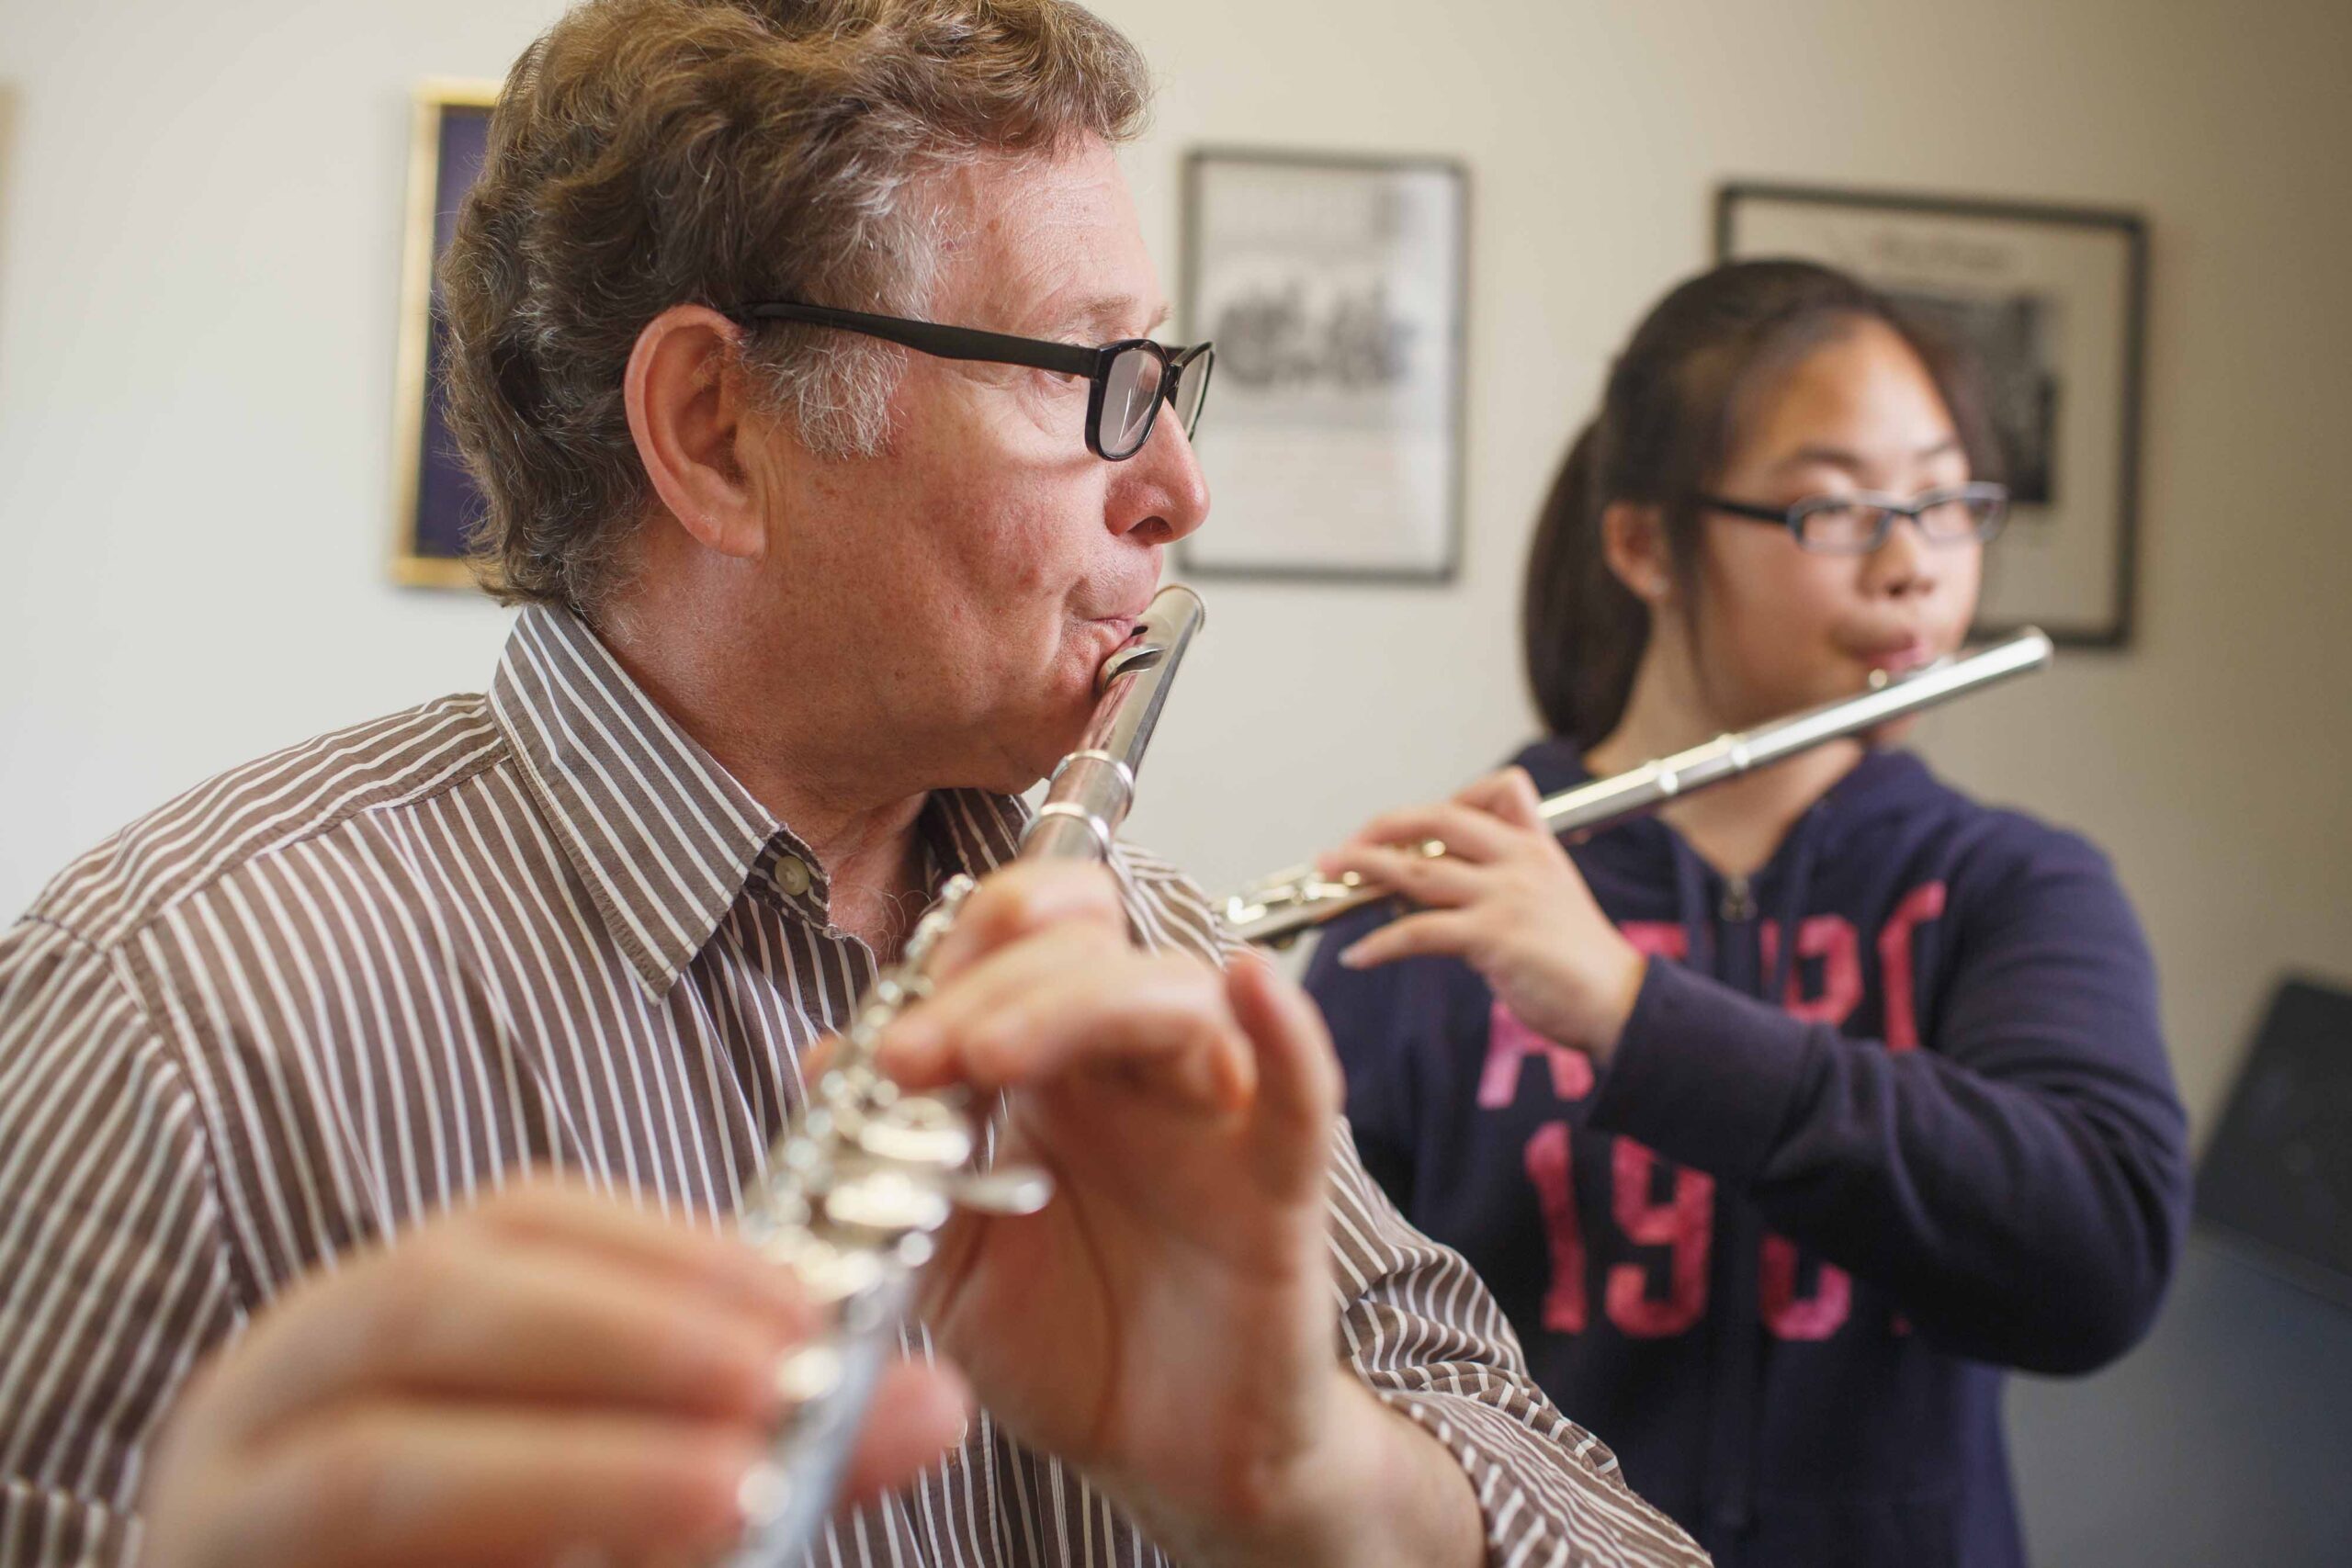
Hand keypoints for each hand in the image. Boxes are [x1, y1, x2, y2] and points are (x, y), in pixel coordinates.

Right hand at [140, 1181, 968, 1567]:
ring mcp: (231, 1520)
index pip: (511, 1228)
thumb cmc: (472, 1548)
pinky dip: (516, 1567)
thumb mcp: (615, 1476)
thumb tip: (932, 1406)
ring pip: (374, 1472)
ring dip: (571, 1473)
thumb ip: (753, 1439)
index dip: (662, 1254)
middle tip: (777, 1385)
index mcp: (369, 1325)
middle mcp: (271, 1403)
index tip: (801, 1300)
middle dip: (618, 1338)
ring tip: (726, 1491)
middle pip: (424, 1312)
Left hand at [875, 862, 1471, 1565]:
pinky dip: (1290, 1033)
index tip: (889, 1034)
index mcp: (1057, 1073)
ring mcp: (1213, 1119)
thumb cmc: (1069, 1351)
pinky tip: (1255, 983)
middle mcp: (1137, 1074)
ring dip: (1077, 1002)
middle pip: (1091, 951)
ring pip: (1175, 999)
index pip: (1028, 946)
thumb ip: (893, 1163)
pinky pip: (1303, 1096)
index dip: (961, 954)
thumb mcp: (943, 1262)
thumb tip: (823, 1059)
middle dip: (990, 983)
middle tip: (910, 1055)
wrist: (1161, 1466)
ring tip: (985, 1058)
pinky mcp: (1279, 1190)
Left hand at [1320, 765, 1646, 1062]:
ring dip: (1364, 871)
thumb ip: (1501, 881)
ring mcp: (1507, 897)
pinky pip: (1419, 933)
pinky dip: (1379, 945)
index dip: (1448, 802)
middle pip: (1437, 820)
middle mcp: (1520, 861)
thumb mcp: (1549, 900)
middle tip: (1343, 848)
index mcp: (1536, 847)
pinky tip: (1358, 957)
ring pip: (1418, 871)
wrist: (1619, 1005)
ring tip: (1329, 876)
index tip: (1410, 827)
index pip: (1496, 790)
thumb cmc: (1580, 962)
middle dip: (1381, 827)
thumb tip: (1431, 885)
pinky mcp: (1495, 937)